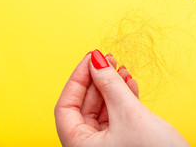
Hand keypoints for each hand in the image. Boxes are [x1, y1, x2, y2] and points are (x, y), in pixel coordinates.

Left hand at [55, 49, 189, 146]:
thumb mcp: (128, 113)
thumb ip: (110, 84)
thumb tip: (96, 61)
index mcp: (80, 146)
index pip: (66, 107)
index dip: (77, 79)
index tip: (90, 58)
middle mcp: (90, 146)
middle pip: (85, 105)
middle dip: (98, 80)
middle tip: (107, 59)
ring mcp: (107, 143)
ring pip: (102, 108)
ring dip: (112, 86)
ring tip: (120, 68)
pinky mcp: (123, 139)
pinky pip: (117, 113)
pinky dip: (123, 97)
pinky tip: (130, 83)